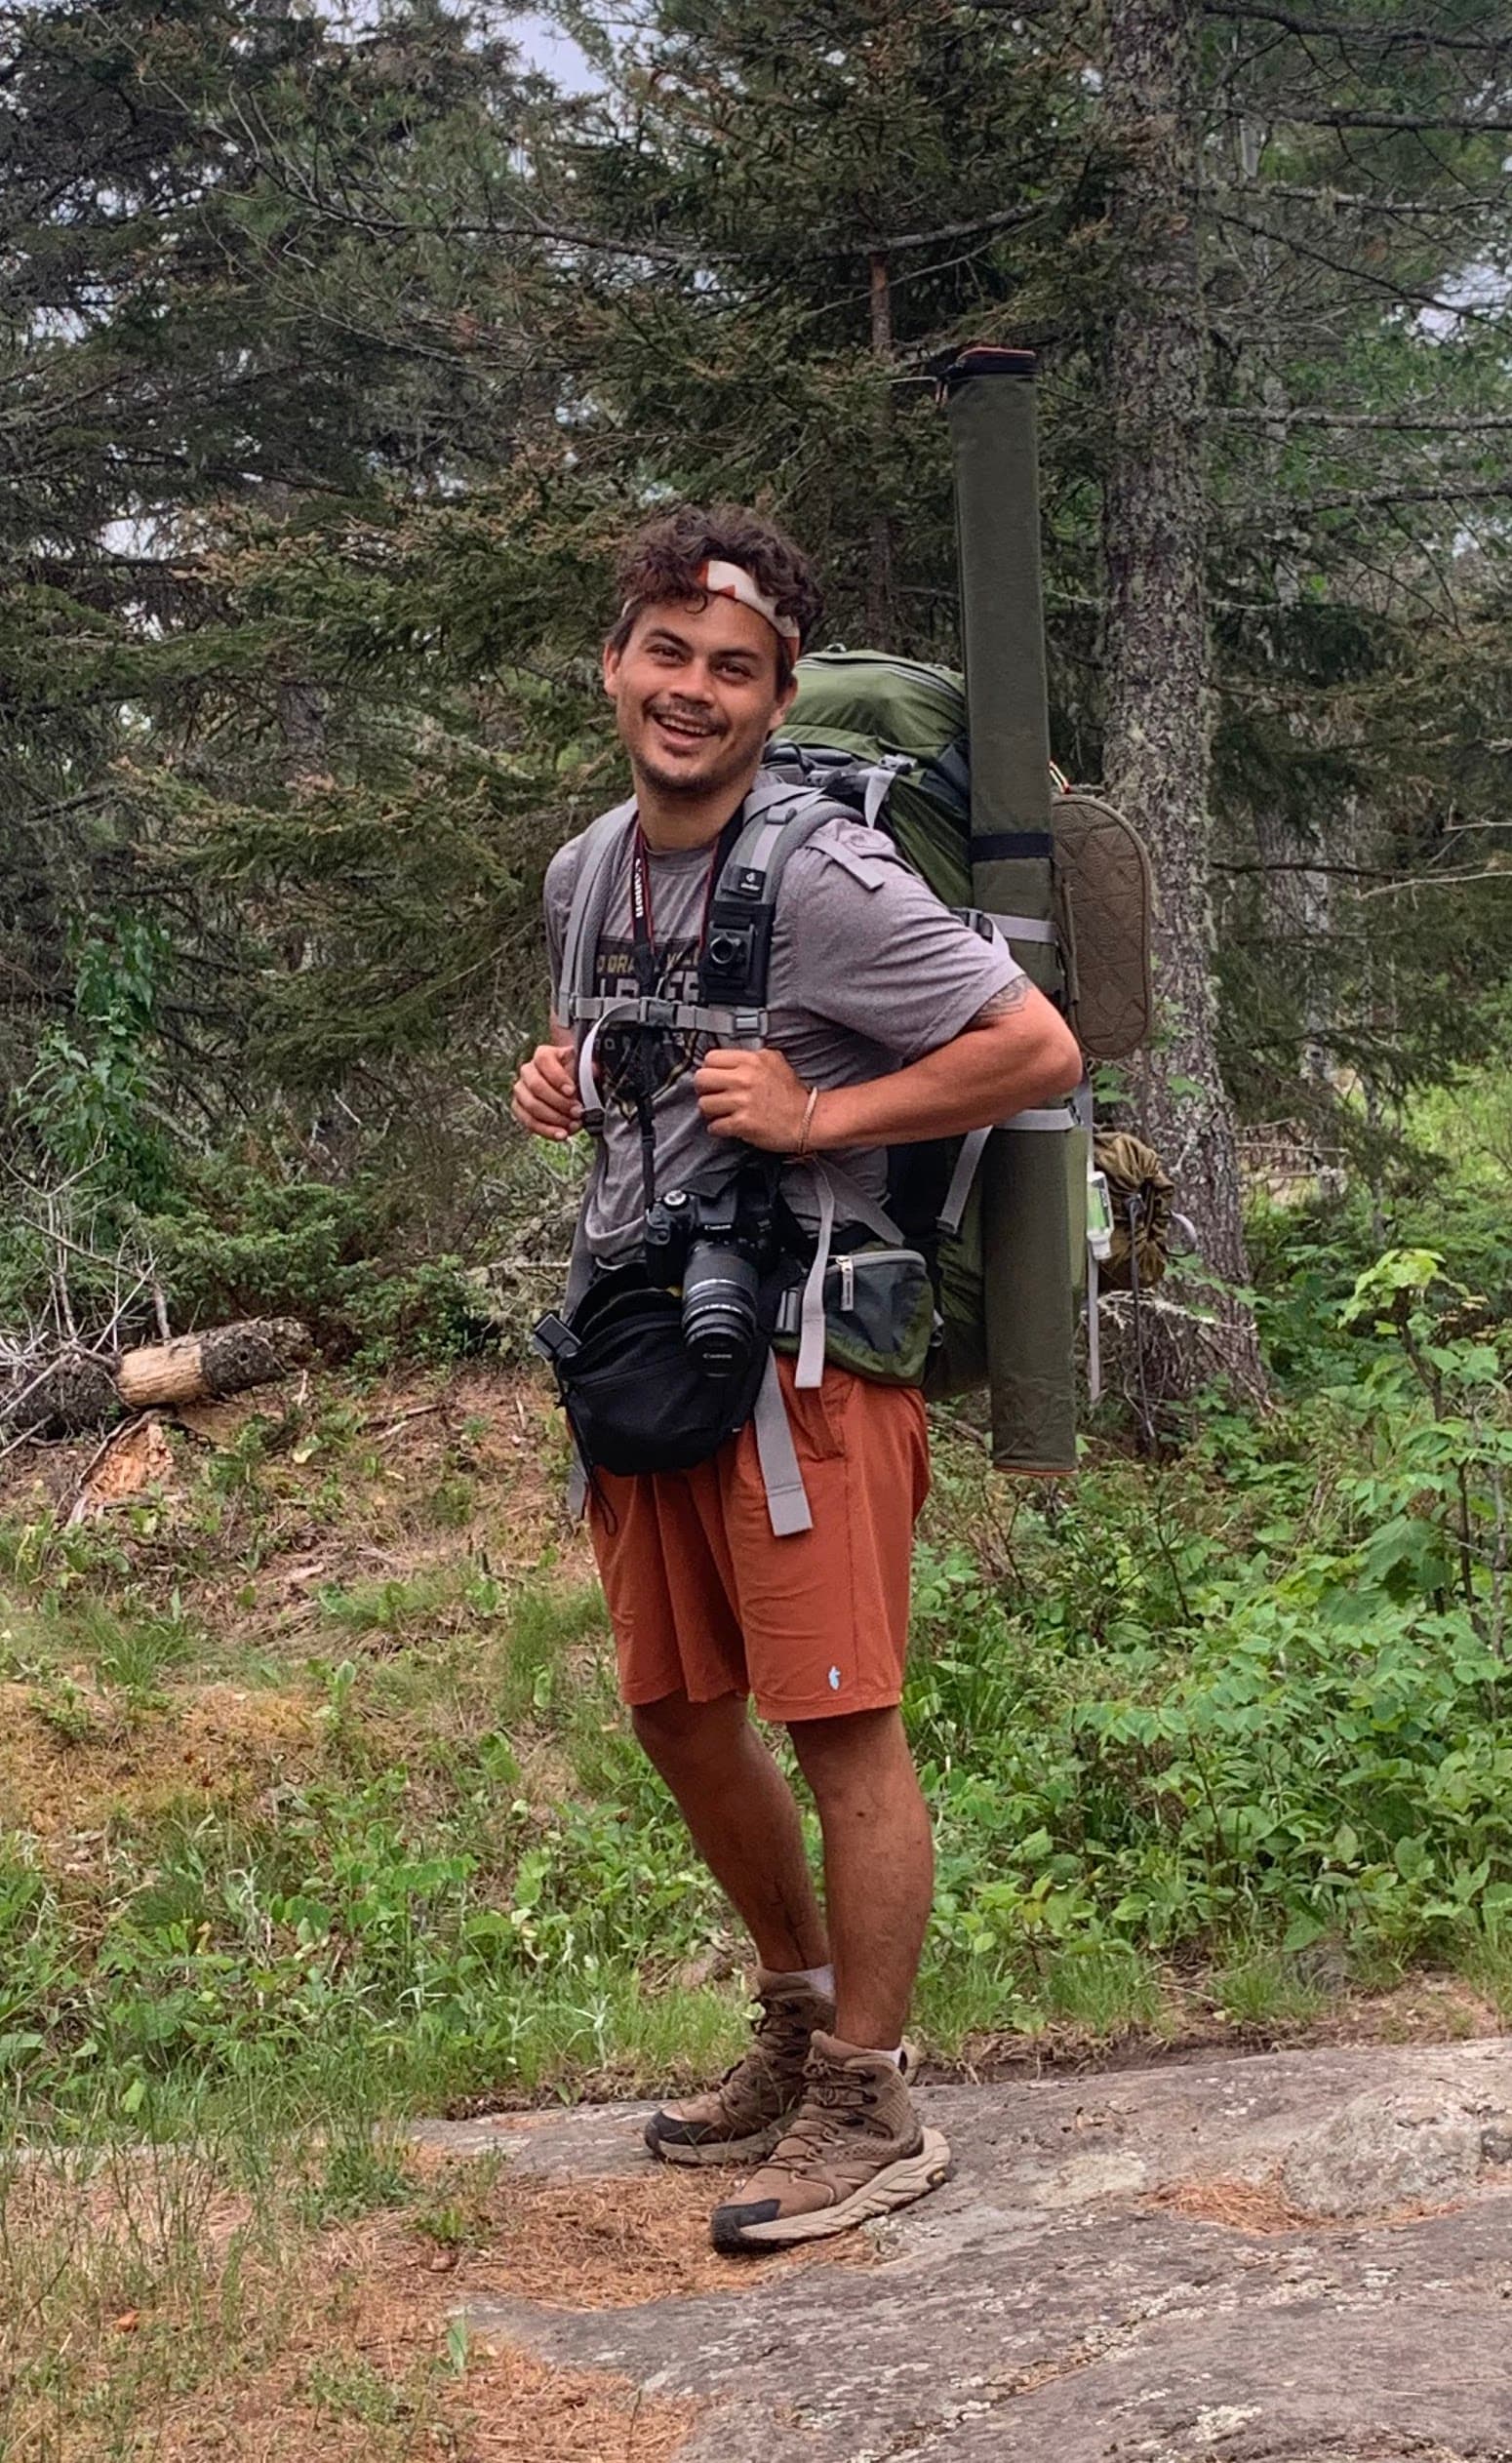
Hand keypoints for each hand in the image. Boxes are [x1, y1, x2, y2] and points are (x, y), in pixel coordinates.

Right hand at [512, 1040, 582, 1141]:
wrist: (569, 1091)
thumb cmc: (576, 1078)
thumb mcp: (585, 1070)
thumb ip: (588, 1069)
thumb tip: (594, 1070)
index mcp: (543, 1055)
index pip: (543, 1060)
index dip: (557, 1077)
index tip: (572, 1091)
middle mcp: (528, 1070)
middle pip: (536, 1086)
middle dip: (559, 1102)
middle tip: (577, 1111)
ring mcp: (521, 1090)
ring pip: (531, 1105)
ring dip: (554, 1118)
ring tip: (572, 1124)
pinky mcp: (519, 1108)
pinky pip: (528, 1121)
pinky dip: (546, 1130)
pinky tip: (561, 1134)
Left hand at [695, 1046, 810, 1150]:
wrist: (807, 1119)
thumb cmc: (792, 1095)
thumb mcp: (776, 1061)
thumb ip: (752, 1056)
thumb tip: (730, 1058)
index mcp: (751, 1061)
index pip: (711, 1058)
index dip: (710, 1069)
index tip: (714, 1077)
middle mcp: (745, 1079)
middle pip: (701, 1079)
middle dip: (704, 1089)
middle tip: (711, 1094)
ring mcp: (743, 1102)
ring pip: (704, 1104)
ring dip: (710, 1111)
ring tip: (720, 1112)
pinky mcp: (743, 1123)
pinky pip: (715, 1126)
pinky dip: (718, 1128)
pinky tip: (727, 1126)